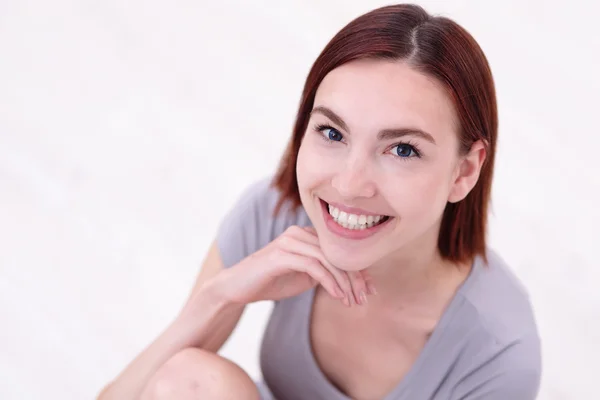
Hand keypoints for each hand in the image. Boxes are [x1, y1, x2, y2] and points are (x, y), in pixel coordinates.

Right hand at [215, 226, 373, 305]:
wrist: (238, 288)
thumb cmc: (271, 282)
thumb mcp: (305, 276)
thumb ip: (326, 272)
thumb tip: (355, 279)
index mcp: (306, 234)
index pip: (339, 249)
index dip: (358, 269)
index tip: (370, 289)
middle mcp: (299, 232)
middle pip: (337, 253)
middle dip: (355, 277)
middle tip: (364, 298)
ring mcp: (289, 241)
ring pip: (328, 259)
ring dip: (344, 282)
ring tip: (351, 301)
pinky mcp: (281, 254)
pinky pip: (314, 266)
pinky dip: (330, 282)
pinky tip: (337, 296)